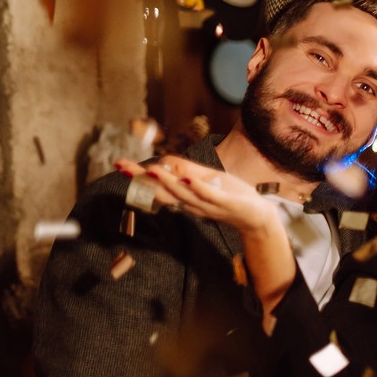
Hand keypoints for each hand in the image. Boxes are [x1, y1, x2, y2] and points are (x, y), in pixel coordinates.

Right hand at [115, 156, 277, 236]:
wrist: (256, 215)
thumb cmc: (229, 195)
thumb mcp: (205, 179)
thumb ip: (185, 171)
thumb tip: (163, 161)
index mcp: (184, 197)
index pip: (157, 186)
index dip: (138, 176)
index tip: (119, 164)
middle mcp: (191, 202)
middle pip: (162, 191)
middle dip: (142, 179)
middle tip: (123, 167)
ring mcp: (207, 204)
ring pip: (183, 193)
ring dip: (166, 181)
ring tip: (151, 169)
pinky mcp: (225, 202)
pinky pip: (209, 195)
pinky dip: (198, 187)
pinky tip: (189, 178)